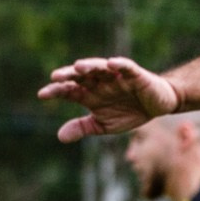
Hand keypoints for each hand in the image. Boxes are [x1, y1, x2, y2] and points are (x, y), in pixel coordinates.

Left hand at [39, 56, 181, 142]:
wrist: (157, 106)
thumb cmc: (129, 112)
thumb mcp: (104, 125)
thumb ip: (83, 127)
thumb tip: (60, 136)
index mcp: (90, 94)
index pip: (69, 90)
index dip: (56, 91)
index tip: (42, 95)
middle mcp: (100, 82)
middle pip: (81, 76)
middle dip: (68, 75)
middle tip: (55, 77)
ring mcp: (116, 76)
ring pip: (99, 67)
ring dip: (90, 66)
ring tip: (78, 67)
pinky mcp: (135, 74)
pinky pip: (125, 67)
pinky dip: (118, 64)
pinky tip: (110, 64)